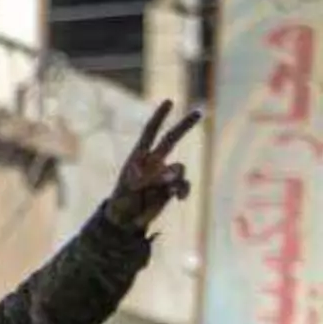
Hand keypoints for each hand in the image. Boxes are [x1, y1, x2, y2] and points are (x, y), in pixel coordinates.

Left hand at [105, 99, 198, 229]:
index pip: (150, 132)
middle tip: (199, 113)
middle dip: (184, 126)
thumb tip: (176, 174)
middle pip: (170, 140)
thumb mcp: (134, 188)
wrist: (125, 222)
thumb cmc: (123, 202)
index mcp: (138, 157)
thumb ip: (155, 178)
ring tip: (167, 190)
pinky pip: (184, 184)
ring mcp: (163, 175)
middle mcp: (153, 162)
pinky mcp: (170, 188)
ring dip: (176, 178)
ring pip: (179, 168)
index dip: (159, 117)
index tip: (169, 101)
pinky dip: (184, 189)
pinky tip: (180, 199)